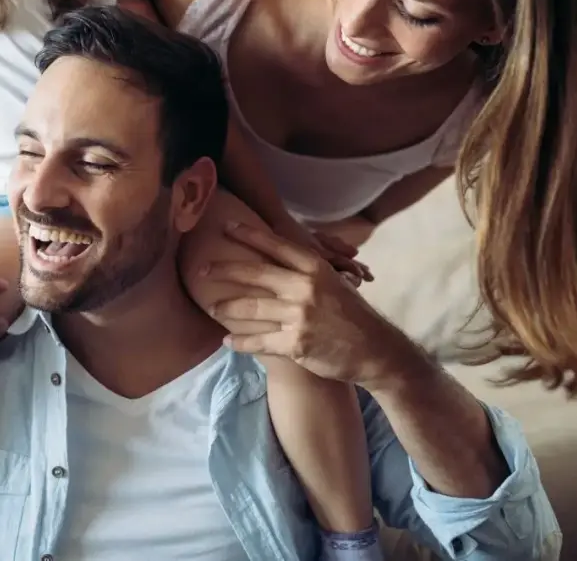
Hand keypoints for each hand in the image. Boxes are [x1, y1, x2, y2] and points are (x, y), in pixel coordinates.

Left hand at [203, 222, 411, 387]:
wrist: (375, 350)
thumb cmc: (351, 315)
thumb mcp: (334, 282)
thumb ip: (306, 271)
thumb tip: (279, 256)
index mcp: (315, 268)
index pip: (275, 246)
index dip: (249, 234)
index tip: (226, 226)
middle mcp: (305, 288)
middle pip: (254, 273)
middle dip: (223, 270)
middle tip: (201, 269)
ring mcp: (300, 316)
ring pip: (250, 308)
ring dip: (226, 308)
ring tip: (211, 307)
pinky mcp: (296, 343)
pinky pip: (259, 341)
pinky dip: (240, 342)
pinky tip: (228, 342)